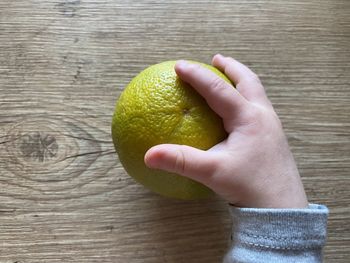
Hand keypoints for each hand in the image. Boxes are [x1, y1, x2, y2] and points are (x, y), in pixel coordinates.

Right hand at [144, 54, 307, 207]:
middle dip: (231, 67)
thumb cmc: (249, 187)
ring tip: (228, 75)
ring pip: (257, 92)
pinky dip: (245, 98)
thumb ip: (180, 161)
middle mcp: (263, 116)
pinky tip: (237, 109)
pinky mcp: (273, 138)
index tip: (178, 65)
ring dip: (241, 80)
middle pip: (248, 81)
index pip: (218, 88)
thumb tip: (149, 155)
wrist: (282, 208)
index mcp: (248, 118)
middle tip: (215, 58)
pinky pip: (258, 108)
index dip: (197, 75)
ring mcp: (271, 126)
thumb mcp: (212, 173)